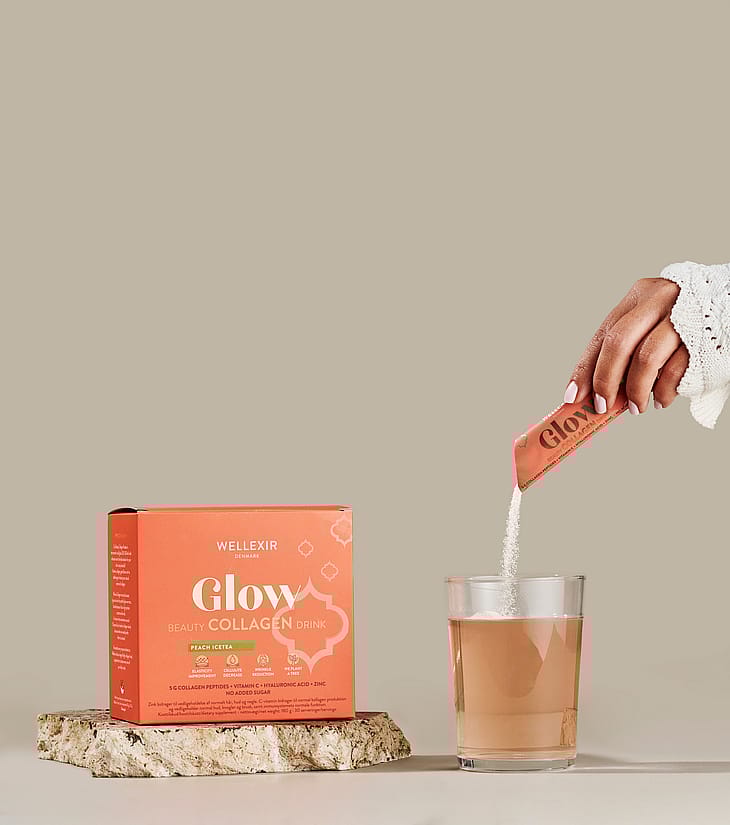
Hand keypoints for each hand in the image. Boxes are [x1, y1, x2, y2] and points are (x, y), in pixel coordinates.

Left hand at [564, 278, 689, 413]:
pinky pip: (675, 371)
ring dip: (636, 391)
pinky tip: (660, 400)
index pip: (603, 334)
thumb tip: (598, 390)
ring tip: (636, 408)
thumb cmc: (684, 321)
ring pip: (646, 359)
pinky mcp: (703, 337)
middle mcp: (659, 300)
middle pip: (620, 343)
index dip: (585, 367)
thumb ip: (627, 349)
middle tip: (602, 406)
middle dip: (606, 380)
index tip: (573, 395)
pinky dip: (664, 392)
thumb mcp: (651, 322)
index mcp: (639, 296)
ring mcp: (682, 317)